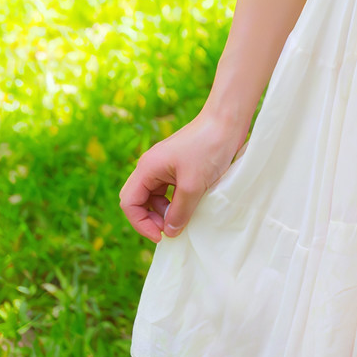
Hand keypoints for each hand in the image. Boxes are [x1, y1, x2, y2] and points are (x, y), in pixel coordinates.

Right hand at [119, 112, 247, 244]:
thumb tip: (169, 233)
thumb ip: (179, 212)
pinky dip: (175, 201)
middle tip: (171, 230)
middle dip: (151, 218)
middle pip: (139, 200)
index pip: (129, 203)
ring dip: (165, 211)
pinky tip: (191, 207)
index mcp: (147, 168)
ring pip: (155, 196)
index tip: (161, 236)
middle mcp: (151, 166)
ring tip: (184, 219)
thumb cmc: (208, 148)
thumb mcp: (193, 185)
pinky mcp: (179, 165)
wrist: (227, 120)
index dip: (141, 223)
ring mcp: (165, 165)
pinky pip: (169, 189)